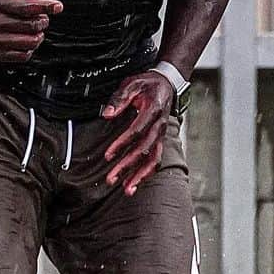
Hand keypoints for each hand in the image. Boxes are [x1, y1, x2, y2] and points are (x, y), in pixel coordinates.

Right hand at [0, 0, 62, 63]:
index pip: (26, 6)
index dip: (45, 6)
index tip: (57, 6)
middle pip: (30, 25)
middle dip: (43, 21)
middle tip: (43, 18)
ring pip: (28, 42)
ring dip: (38, 36)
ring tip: (37, 30)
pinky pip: (21, 55)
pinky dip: (29, 49)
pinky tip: (27, 41)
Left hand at [101, 71, 175, 195]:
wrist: (167, 84)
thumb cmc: (147, 84)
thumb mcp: (132, 84)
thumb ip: (119, 99)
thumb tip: (106, 114)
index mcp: (153, 110)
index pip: (137, 131)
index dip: (122, 144)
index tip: (108, 155)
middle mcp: (159, 126)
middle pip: (144, 150)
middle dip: (128, 166)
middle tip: (112, 178)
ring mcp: (161, 135)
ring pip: (154, 160)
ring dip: (140, 176)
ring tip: (126, 190)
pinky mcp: (159, 141)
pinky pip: (155, 160)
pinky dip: (146, 174)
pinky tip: (134, 184)